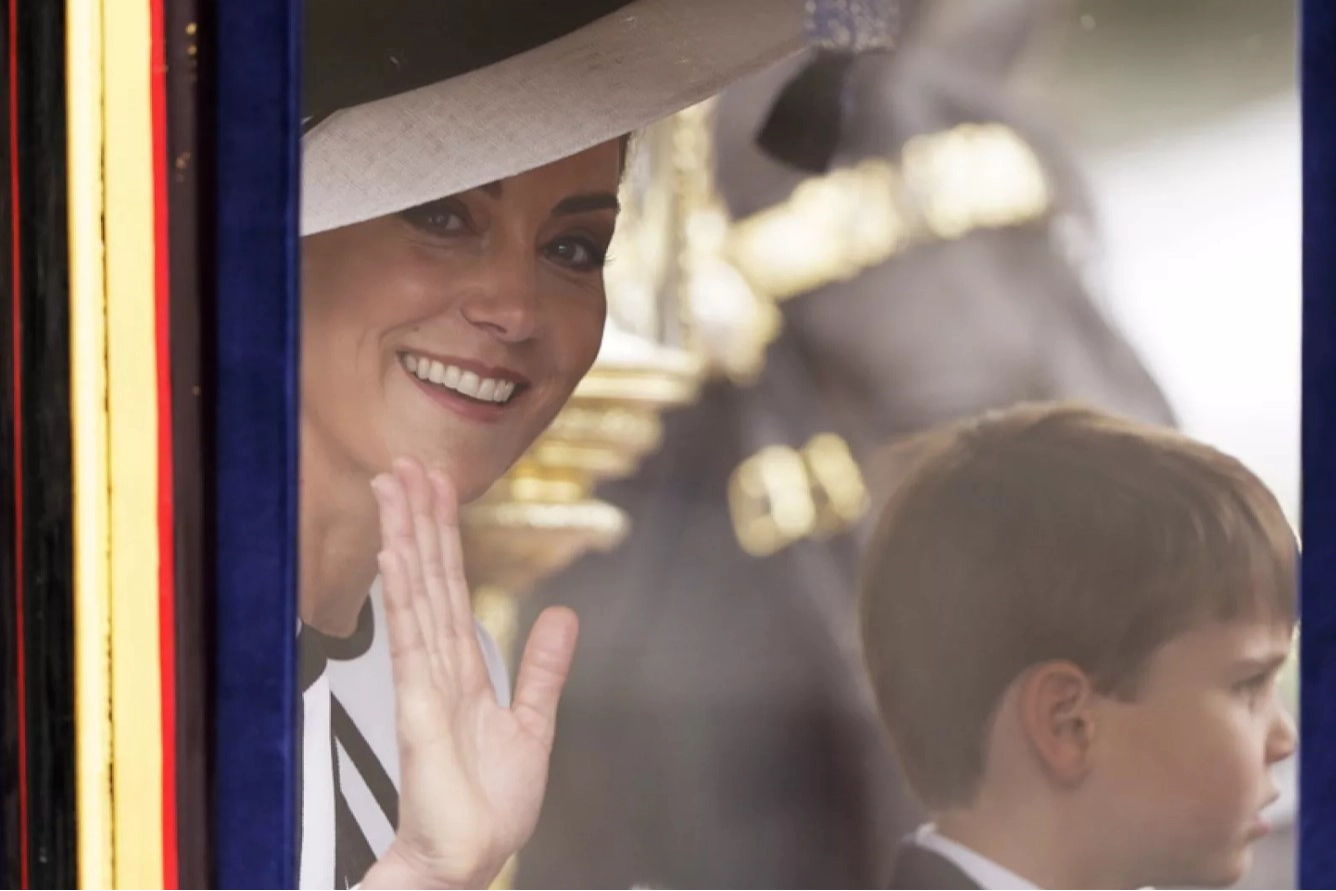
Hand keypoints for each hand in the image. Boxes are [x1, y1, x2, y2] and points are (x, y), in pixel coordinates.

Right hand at [359, 458, 578, 890]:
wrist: (471, 858)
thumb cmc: (489, 805)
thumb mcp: (531, 723)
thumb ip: (543, 667)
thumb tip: (564, 614)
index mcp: (461, 669)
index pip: (451, 587)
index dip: (443, 536)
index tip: (435, 485)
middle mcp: (437, 667)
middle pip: (427, 578)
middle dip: (418, 519)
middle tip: (404, 463)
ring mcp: (425, 684)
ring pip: (416, 595)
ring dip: (406, 538)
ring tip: (395, 487)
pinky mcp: (420, 710)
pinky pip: (412, 642)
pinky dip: (404, 597)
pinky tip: (396, 557)